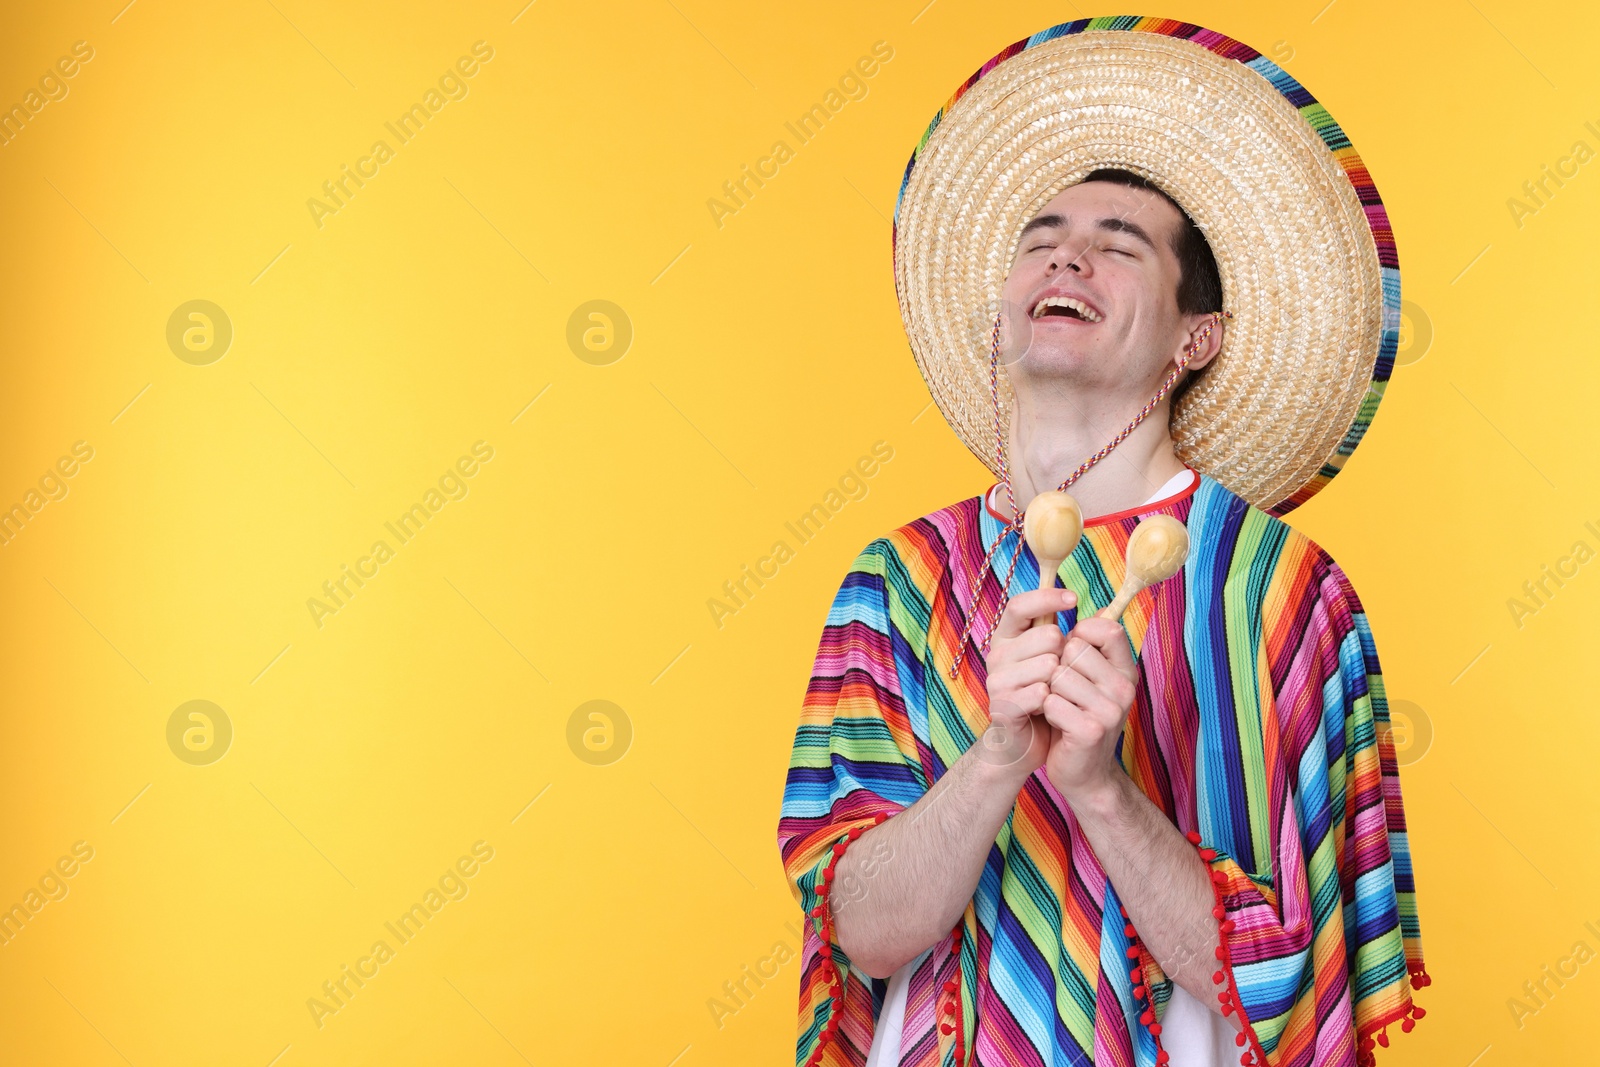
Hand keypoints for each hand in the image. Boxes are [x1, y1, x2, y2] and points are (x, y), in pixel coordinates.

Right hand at [979, 587, 1075, 782]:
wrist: (1028, 743)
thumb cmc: (1047, 697)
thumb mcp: (1061, 661)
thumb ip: (1077, 635)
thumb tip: (1106, 609)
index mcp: (1008, 638)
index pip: (1019, 605)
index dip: (1046, 598)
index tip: (1073, 598)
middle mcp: (998, 653)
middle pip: (1046, 636)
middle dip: (1066, 655)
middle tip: (1060, 674)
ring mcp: (997, 679)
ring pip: (1047, 665)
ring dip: (1061, 683)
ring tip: (1054, 695)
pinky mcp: (1001, 705)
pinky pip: (1039, 693)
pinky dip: (1052, 704)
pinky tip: (1047, 710)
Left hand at [1039, 616, 1139, 803]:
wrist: (1082, 772)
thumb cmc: (1078, 716)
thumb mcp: (1091, 679)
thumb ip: (1094, 647)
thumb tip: (1104, 608)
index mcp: (1127, 670)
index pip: (1107, 628)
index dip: (1080, 635)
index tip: (1072, 654)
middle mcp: (1125, 687)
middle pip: (1074, 649)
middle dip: (1057, 667)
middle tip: (1063, 692)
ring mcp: (1111, 710)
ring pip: (1058, 675)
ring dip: (1049, 691)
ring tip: (1059, 708)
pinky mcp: (1091, 730)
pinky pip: (1052, 702)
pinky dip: (1045, 711)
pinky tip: (1055, 724)